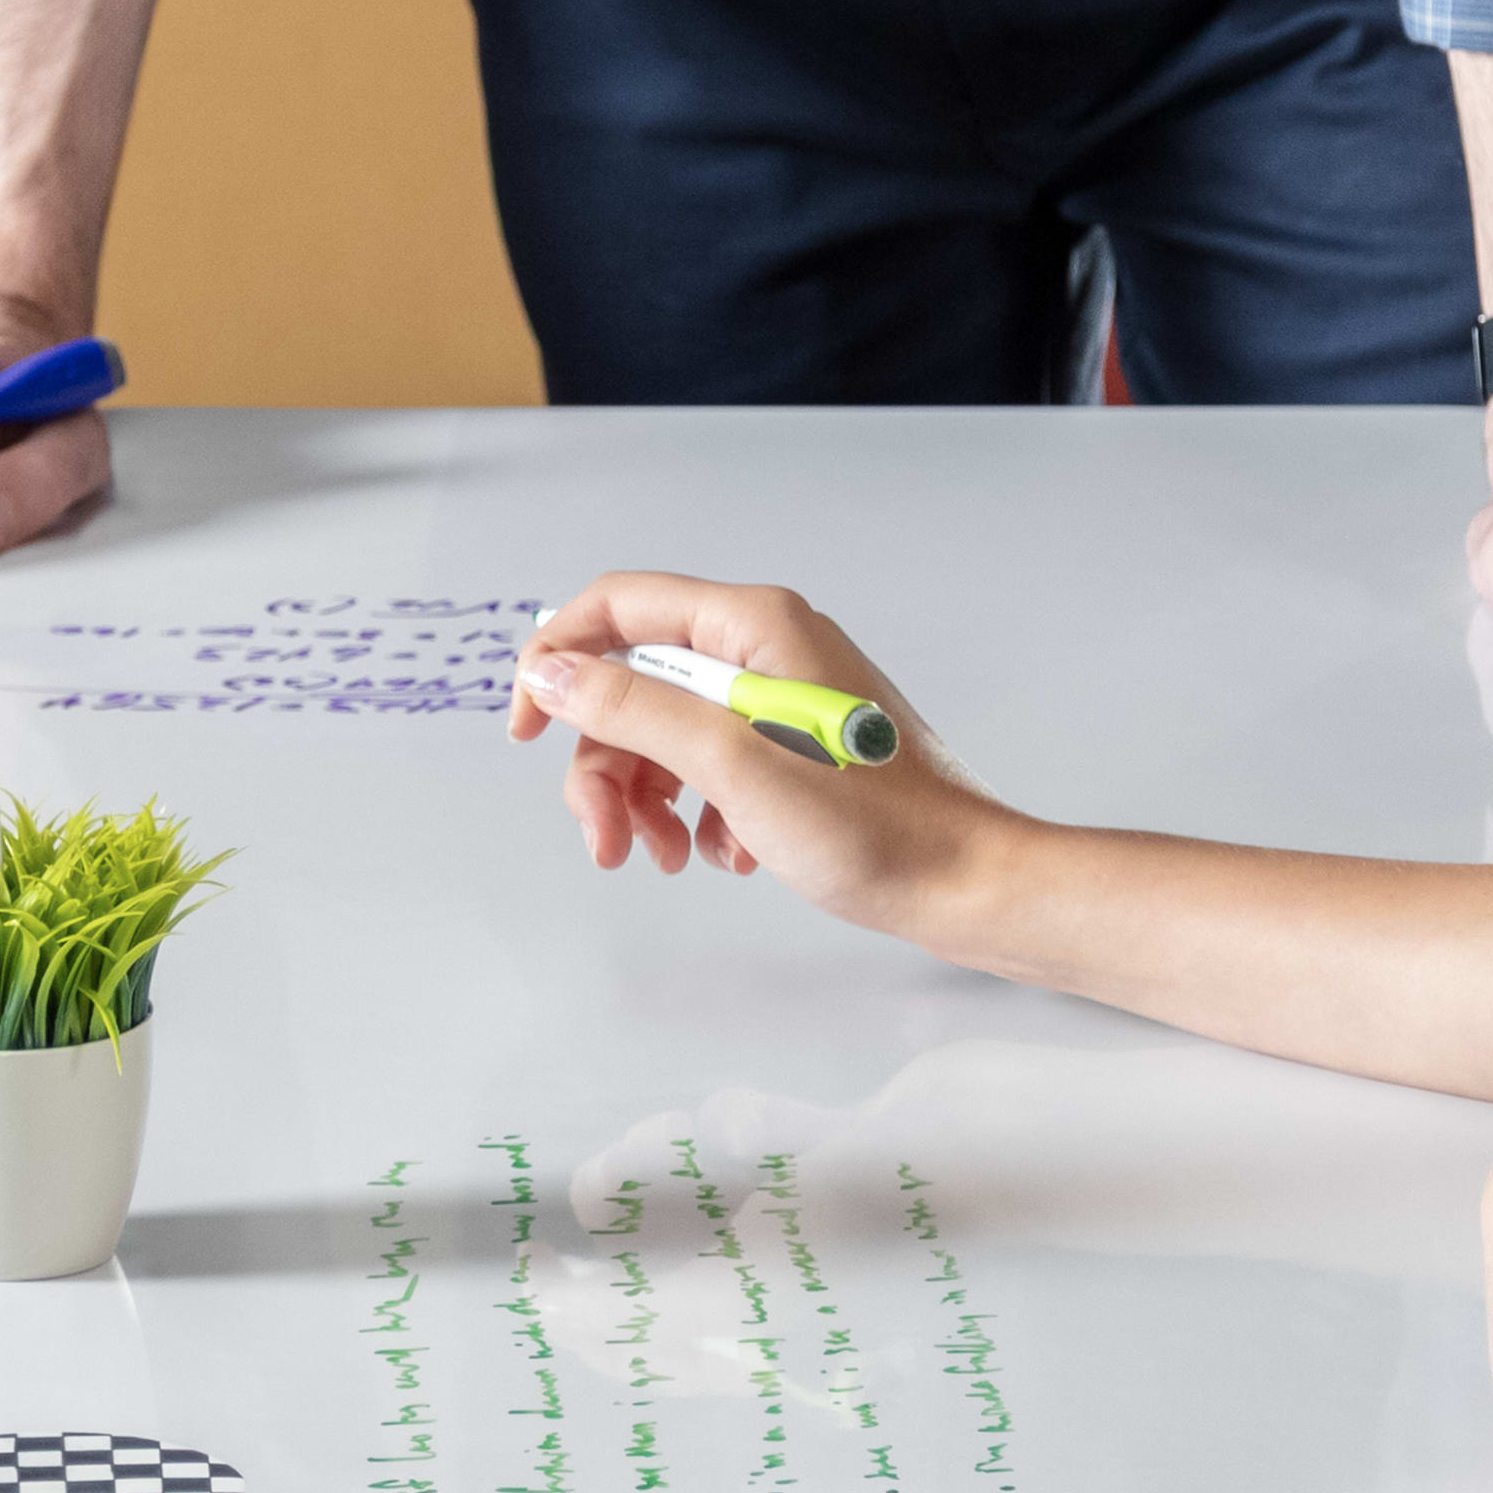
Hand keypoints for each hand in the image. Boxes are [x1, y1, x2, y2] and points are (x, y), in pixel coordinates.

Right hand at [503, 573, 996, 947]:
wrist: (967, 885)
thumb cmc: (874, 827)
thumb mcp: (731, 763)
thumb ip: (632, 710)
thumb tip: (550, 671)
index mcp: (755, 625)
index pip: (619, 607)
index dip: (558, 661)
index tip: (525, 731)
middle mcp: (769, 648)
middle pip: (637, 685)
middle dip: (607, 763)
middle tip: (607, 841)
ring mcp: (785, 700)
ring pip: (670, 734)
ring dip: (647, 798)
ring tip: (667, 859)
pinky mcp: (799, 751)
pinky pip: (712, 768)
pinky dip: (699, 814)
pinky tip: (726, 855)